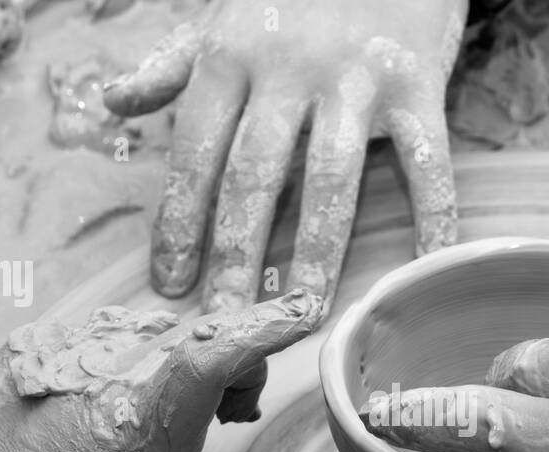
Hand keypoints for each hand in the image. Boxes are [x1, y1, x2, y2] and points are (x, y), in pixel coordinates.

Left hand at [0, 291, 324, 451]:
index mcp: (159, 412)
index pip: (229, 348)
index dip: (270, 330)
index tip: (304, 315)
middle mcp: (118, 365)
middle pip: (200, 336)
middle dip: (231, 365)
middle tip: (230, 418)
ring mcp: (71, 350)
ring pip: (152, 329)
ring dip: (178, 358)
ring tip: (162, 415)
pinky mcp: (33, 349)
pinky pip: (100, 332)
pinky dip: (124, 357)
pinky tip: (106, 407)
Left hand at [105, 0, 466, 311]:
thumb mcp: (224, 15)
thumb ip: (173, 63)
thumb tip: (114, 102)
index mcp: (231, 55)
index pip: (196, 152)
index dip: (179, 222)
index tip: (170, 285)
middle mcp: (288, 68)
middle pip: (255, 176)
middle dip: (235, 256)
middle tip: (226, 324)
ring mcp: (355, 76)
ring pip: (332, 178)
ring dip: (317, 252)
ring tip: (303, 312)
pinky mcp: (417, 80)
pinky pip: (427, 159)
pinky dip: (433, 215)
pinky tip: (426, 265)